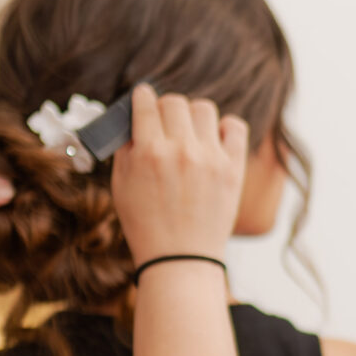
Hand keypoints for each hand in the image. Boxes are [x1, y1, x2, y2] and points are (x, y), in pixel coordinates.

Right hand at [112, 86, 248, 262]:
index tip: (144, 99)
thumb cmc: (146, 225)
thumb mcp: (121, 186)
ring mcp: (210, 158)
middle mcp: (181, 150)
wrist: (181, 259)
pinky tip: (215, 140)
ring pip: (204, 108)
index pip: (146, 102)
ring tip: (190, 133)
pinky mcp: (233, 169)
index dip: (142, 97)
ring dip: (194, 116)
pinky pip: (235, 127)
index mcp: (148, 152)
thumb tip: (133, 118)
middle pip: (175, 102)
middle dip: (166, 108)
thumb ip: (126, 148)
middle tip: (165, 123)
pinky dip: (225, 127)